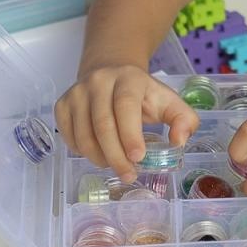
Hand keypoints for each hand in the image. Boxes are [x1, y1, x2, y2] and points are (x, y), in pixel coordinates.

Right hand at [55, 65, 198, 183]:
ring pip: (83, 135)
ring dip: (100, 158)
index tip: (138, 158)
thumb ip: (183, 119)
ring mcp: (77, 92)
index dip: (130, 134)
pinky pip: (69, 137)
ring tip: (116, 165)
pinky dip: (83, 153)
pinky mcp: (62, 105)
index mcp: (129, 77)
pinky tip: (99, 154)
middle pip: (102, 124)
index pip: (125, 105)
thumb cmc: (141, 94)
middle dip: (116, 156)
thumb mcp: (168, 100)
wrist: (110, 71)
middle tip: (129, 175)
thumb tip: (179, 141)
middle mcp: (99, 81)